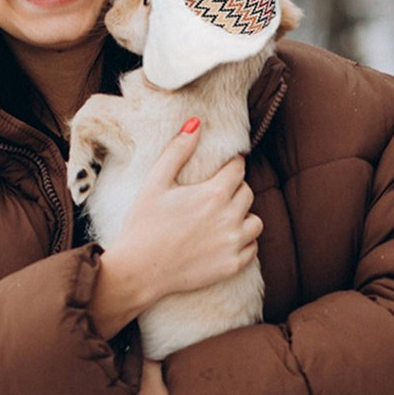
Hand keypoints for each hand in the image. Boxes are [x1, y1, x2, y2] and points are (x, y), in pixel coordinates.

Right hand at [89, 119, 261, 337]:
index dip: (231, 165)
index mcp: (213, 193)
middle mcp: (229, 217)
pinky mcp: (232, 265)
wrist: (138, 271)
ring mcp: (232, 243)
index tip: (224, 167)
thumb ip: (177, 151)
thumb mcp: (155, 182)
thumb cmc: (143, 224)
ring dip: (243, 215)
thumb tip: (196, 123)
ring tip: (224, 216)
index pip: (238, 169)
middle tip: (216, 193)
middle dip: (235, 189)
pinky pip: (252, 247)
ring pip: (255, 220)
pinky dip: (244, 241)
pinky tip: (225, 238)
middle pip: (247, 192)